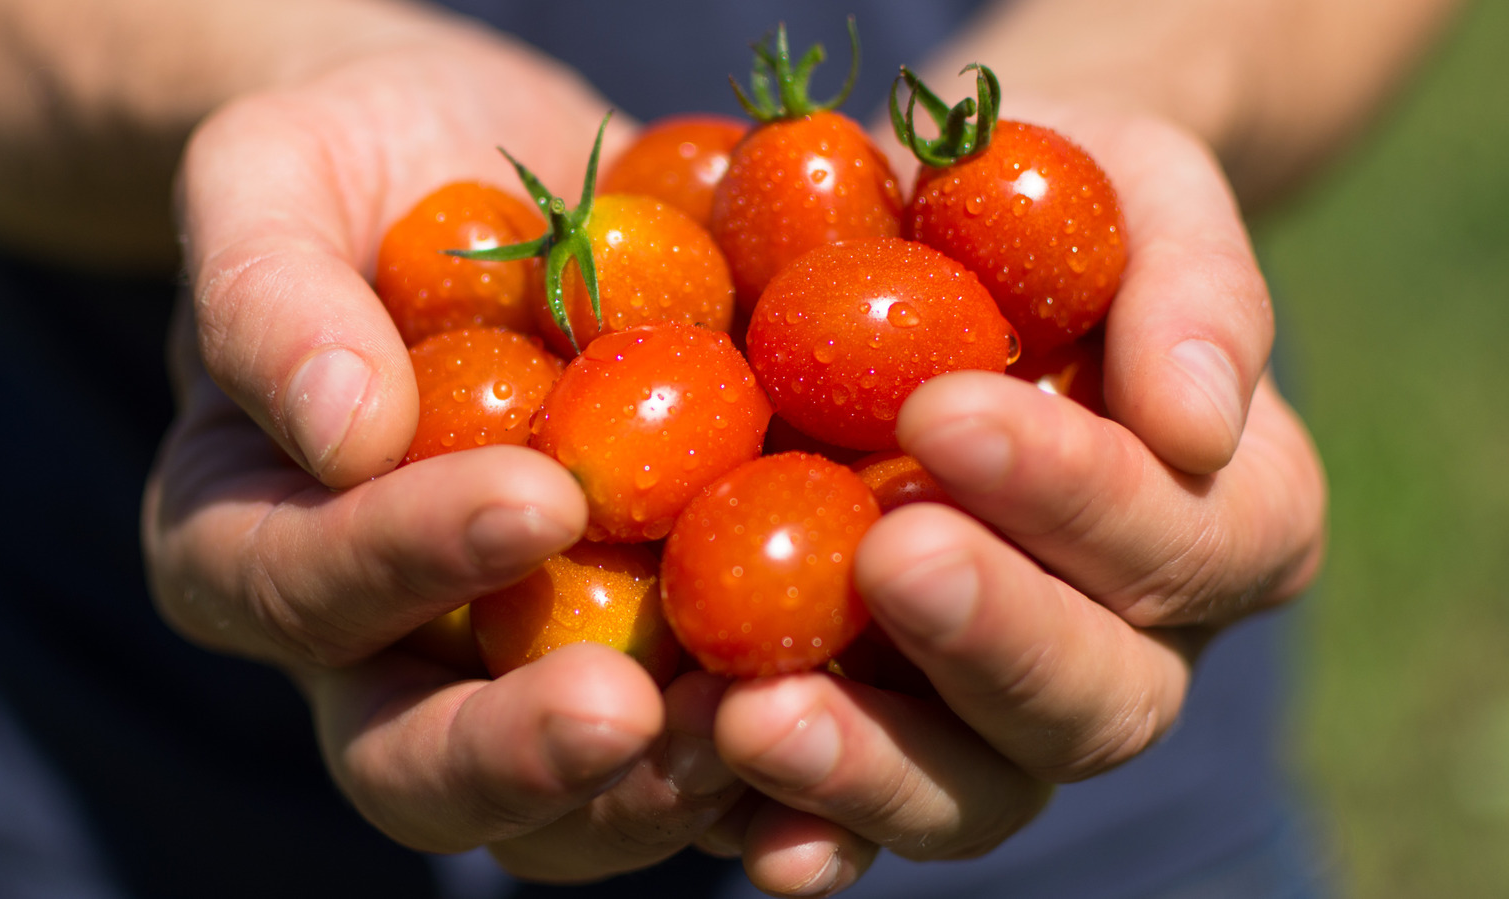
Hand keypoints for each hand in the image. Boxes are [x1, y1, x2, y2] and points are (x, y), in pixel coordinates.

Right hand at [143, 20, 745, 880]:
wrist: (497, 186)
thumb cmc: (362, 166)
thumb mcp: (277, 176)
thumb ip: (268, 293)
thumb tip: (340, 427)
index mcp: (255, 541)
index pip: (298, 587)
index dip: (402, 558)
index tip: (535, 496)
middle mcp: (380, 648)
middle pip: (411, 765)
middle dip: (516, 752)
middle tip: (625, 710)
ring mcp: (519, 673)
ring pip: (561, 810)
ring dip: (655, 789)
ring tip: (756, 728)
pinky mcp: (651, 663)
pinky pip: (697, 756)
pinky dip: (769, 760)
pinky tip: (848, 713)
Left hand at [701, 105, 1325, 894]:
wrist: (929, 244)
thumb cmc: (1043, 202)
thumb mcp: (1136, 182)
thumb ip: (1191, 282)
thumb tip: (1199, 423)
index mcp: (1222, 520)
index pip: (1183, 541)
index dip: (1077, 494)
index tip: (945, 411)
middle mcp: (1130, 642)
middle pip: (1099, 700)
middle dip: (992, 637)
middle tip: (887, 559)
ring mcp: (1000, 708)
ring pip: (981, 789)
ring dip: (876, 766)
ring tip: (756, 716)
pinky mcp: (885, 731)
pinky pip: (858, 811)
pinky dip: (802, 825)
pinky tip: (728, 816)